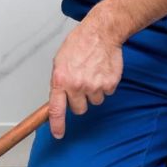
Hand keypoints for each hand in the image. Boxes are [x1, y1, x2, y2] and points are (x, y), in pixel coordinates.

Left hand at [48, 20, 122, 138]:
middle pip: (79, 109)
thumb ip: (58, 82)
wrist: (101, 33)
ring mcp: (94, 86)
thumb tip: (57, 99)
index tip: (58, 134)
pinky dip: (105, 85)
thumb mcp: (60, 61)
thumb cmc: (79, 44)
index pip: (56, 110)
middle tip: (82, 84)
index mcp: (61, 80)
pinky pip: (107, 93)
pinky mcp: (109, 84)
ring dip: (93, 91)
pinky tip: (102, 70)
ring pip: (94, 101)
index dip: (57, 125)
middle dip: (80, 101)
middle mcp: (77, 86)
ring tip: (93, 73)